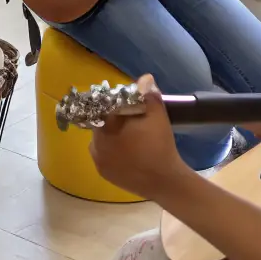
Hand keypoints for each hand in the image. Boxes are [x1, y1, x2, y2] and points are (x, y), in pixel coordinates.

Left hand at [90, 75, 187, 201]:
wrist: (165, 181)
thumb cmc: (160, 146)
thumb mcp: (157, 115)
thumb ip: (149, 94)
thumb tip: (145, 78)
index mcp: (105, 127)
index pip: (103, 107)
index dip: (114, 103)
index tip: (127, 103)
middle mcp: (95, 144)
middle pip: (101, 123)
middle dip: (113, 118)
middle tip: (130, 118)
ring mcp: (98, 161)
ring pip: (101, 138)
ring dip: (111, 133)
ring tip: (129, 134)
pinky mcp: (103, 173)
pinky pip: (103, 154)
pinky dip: (112, 149)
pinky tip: (127, 149)